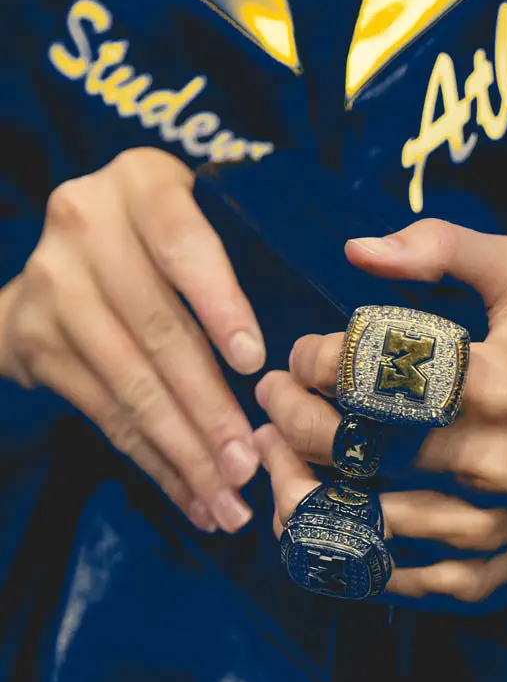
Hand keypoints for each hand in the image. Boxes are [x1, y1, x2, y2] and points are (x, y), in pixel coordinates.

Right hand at [0, 148, 264, 533]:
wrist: (56, 259)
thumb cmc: (157, 239)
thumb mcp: (193, 219)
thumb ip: (238, 253)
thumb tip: (300, 350)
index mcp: (142, 183)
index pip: (185, 246)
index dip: (221, 306)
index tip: (254, 365)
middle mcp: (85, 224)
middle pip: (159, 329)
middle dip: (208, 407)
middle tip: (248, 464)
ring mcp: (51, 284)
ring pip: (130, 382)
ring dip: (183, 451)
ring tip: (226, 499)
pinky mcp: (32, 338)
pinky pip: (102, 412)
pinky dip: (150, 460)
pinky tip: (187, 493)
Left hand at [255, 219, 506, 601]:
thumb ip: (445, 245)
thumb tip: (357, 250)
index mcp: (498, 384)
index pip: (368, 369)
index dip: (313, 357)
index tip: (306, 354)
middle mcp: (489, 463)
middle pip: (342, 441)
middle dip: (285, 412)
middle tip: (272, 395)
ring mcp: (478, 531)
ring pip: (343, 512)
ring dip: (287, 474)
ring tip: (273, 444)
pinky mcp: (467, 582)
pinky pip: (368, 568)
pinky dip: (320, 537)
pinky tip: (305, 500)